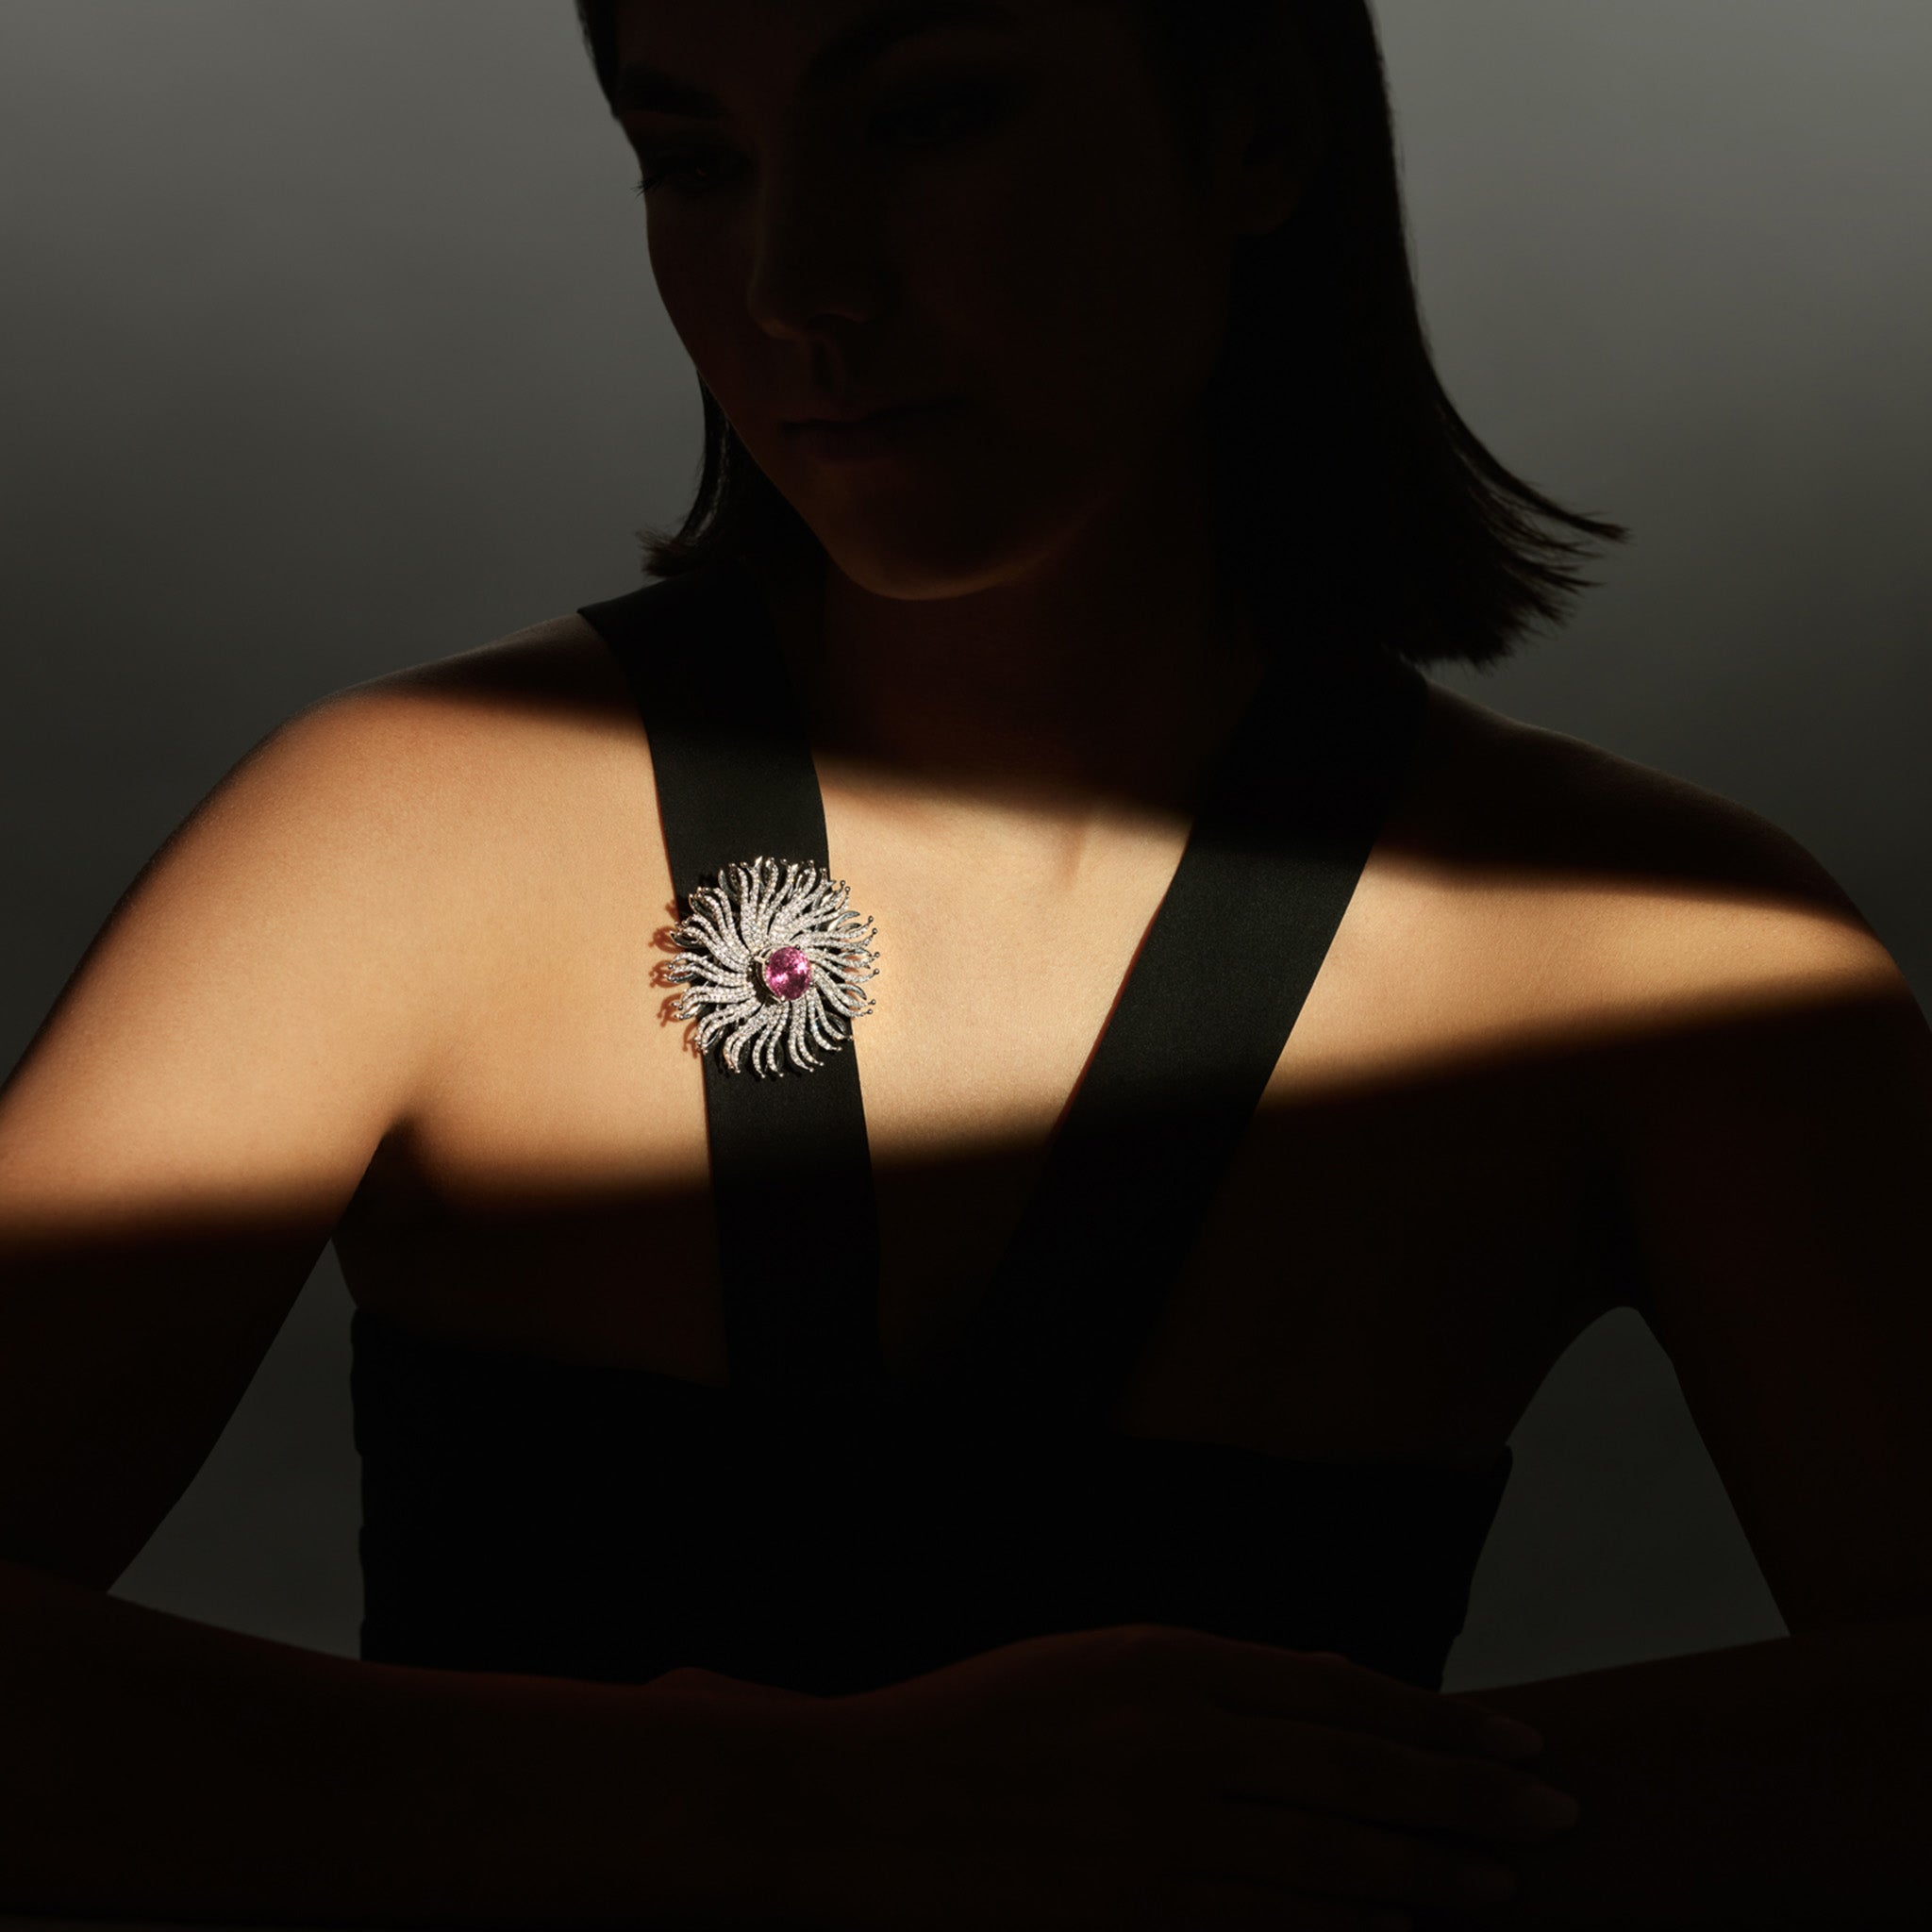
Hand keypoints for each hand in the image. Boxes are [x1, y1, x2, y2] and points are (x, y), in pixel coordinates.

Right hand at [784, 1623, 1580, 1931]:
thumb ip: (1217, 1674)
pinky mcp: (1137, 1918)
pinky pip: (1268, 1925)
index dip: (1436, 1713)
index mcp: (1170, 1661)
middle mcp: (1181, 1744)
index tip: (1517, 1733)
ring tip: (1502, 1880)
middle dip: (1470, 1793)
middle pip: (1359, 1772)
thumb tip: (1334, 1681)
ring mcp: (1163, 1839)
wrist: (873, 1806)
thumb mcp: (1098, 1658)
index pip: (1340, 1690)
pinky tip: (1396, 1929)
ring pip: (1332, 1856)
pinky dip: (1342, 1926)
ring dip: (1428, 1869)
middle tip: (1557, 1809)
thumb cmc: (983, 1718)